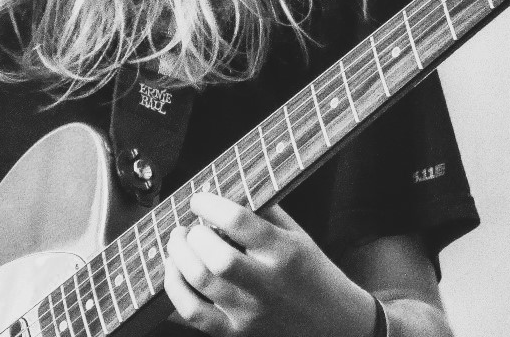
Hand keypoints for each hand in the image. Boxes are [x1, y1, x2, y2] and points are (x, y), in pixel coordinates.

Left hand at [164, 191, 375, 336]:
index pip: (238, 221)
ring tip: (178, 241)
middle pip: (217, 258)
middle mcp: (267, 285)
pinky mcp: (236, 333)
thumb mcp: (296, 234)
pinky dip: (175, 289)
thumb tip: (224, 187)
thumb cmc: (311, 272)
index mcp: (284, 252)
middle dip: (194, 235)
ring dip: (180, 255)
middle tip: (190, 226)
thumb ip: (262, 211)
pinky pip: (193, 314)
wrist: (334, 325)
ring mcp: (250, 313)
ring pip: (201, 283)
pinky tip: (175, 271)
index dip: (210, 204)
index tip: (198, 199)